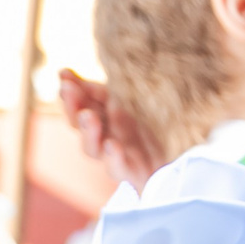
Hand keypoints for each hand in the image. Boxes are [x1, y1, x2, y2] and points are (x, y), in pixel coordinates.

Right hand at [57, 69, 159, 191]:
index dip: (73, 89)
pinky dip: (113, 158)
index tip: (64, 75)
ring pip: (92, 148)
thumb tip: (80, 70)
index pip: (84, 102)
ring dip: (87, 132)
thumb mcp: (138, 102)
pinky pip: (118, 167)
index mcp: (107, 117)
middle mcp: (106, 136)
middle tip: (68, 91)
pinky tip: (112, 146)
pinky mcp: (132, 173)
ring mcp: (117, 155)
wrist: (180, 160)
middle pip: (80, 124)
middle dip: (72, 107)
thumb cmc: (158, 128)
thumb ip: (112, 90)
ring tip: (88, 116)